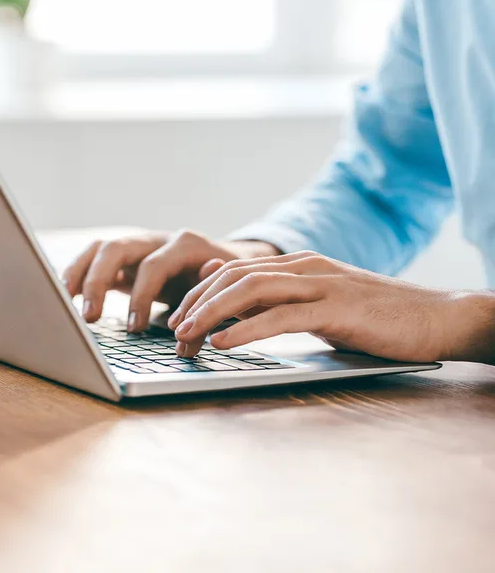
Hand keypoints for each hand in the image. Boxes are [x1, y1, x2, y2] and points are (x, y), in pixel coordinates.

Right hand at [61, 230, 279, 331]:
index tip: (134, 328)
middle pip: (117, 248)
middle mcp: (157, 240)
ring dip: (80, 273)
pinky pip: (95, 259)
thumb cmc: (226, 283)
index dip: (141, 297)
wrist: (231, 263)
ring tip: (64, 300)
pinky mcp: (127, 259)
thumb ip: (208, 308)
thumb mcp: (225, 294)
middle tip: (90, 317)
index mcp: (185, 245)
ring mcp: (139, 247)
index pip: (154, 265)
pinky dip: (78, 273)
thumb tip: (192, 326)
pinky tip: (64, 294)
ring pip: (100, 248)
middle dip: (98, 281)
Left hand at [169, 250, 494, 363]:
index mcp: (298, 265)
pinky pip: (280, 316)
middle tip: (172, 329)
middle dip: (197, 302)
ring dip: (211, 313)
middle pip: (234, 277)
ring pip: (251, 290)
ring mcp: (320, 284)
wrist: (436, 317)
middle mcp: (304, 268)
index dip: (199, 292)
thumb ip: (278, 298)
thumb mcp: (318, 304)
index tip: (177, 316)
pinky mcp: (336, 308)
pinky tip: (222, 342)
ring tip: (186, 334)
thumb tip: (231, 295)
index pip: (234, 271)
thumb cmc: (375, 317)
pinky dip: (245, 329)